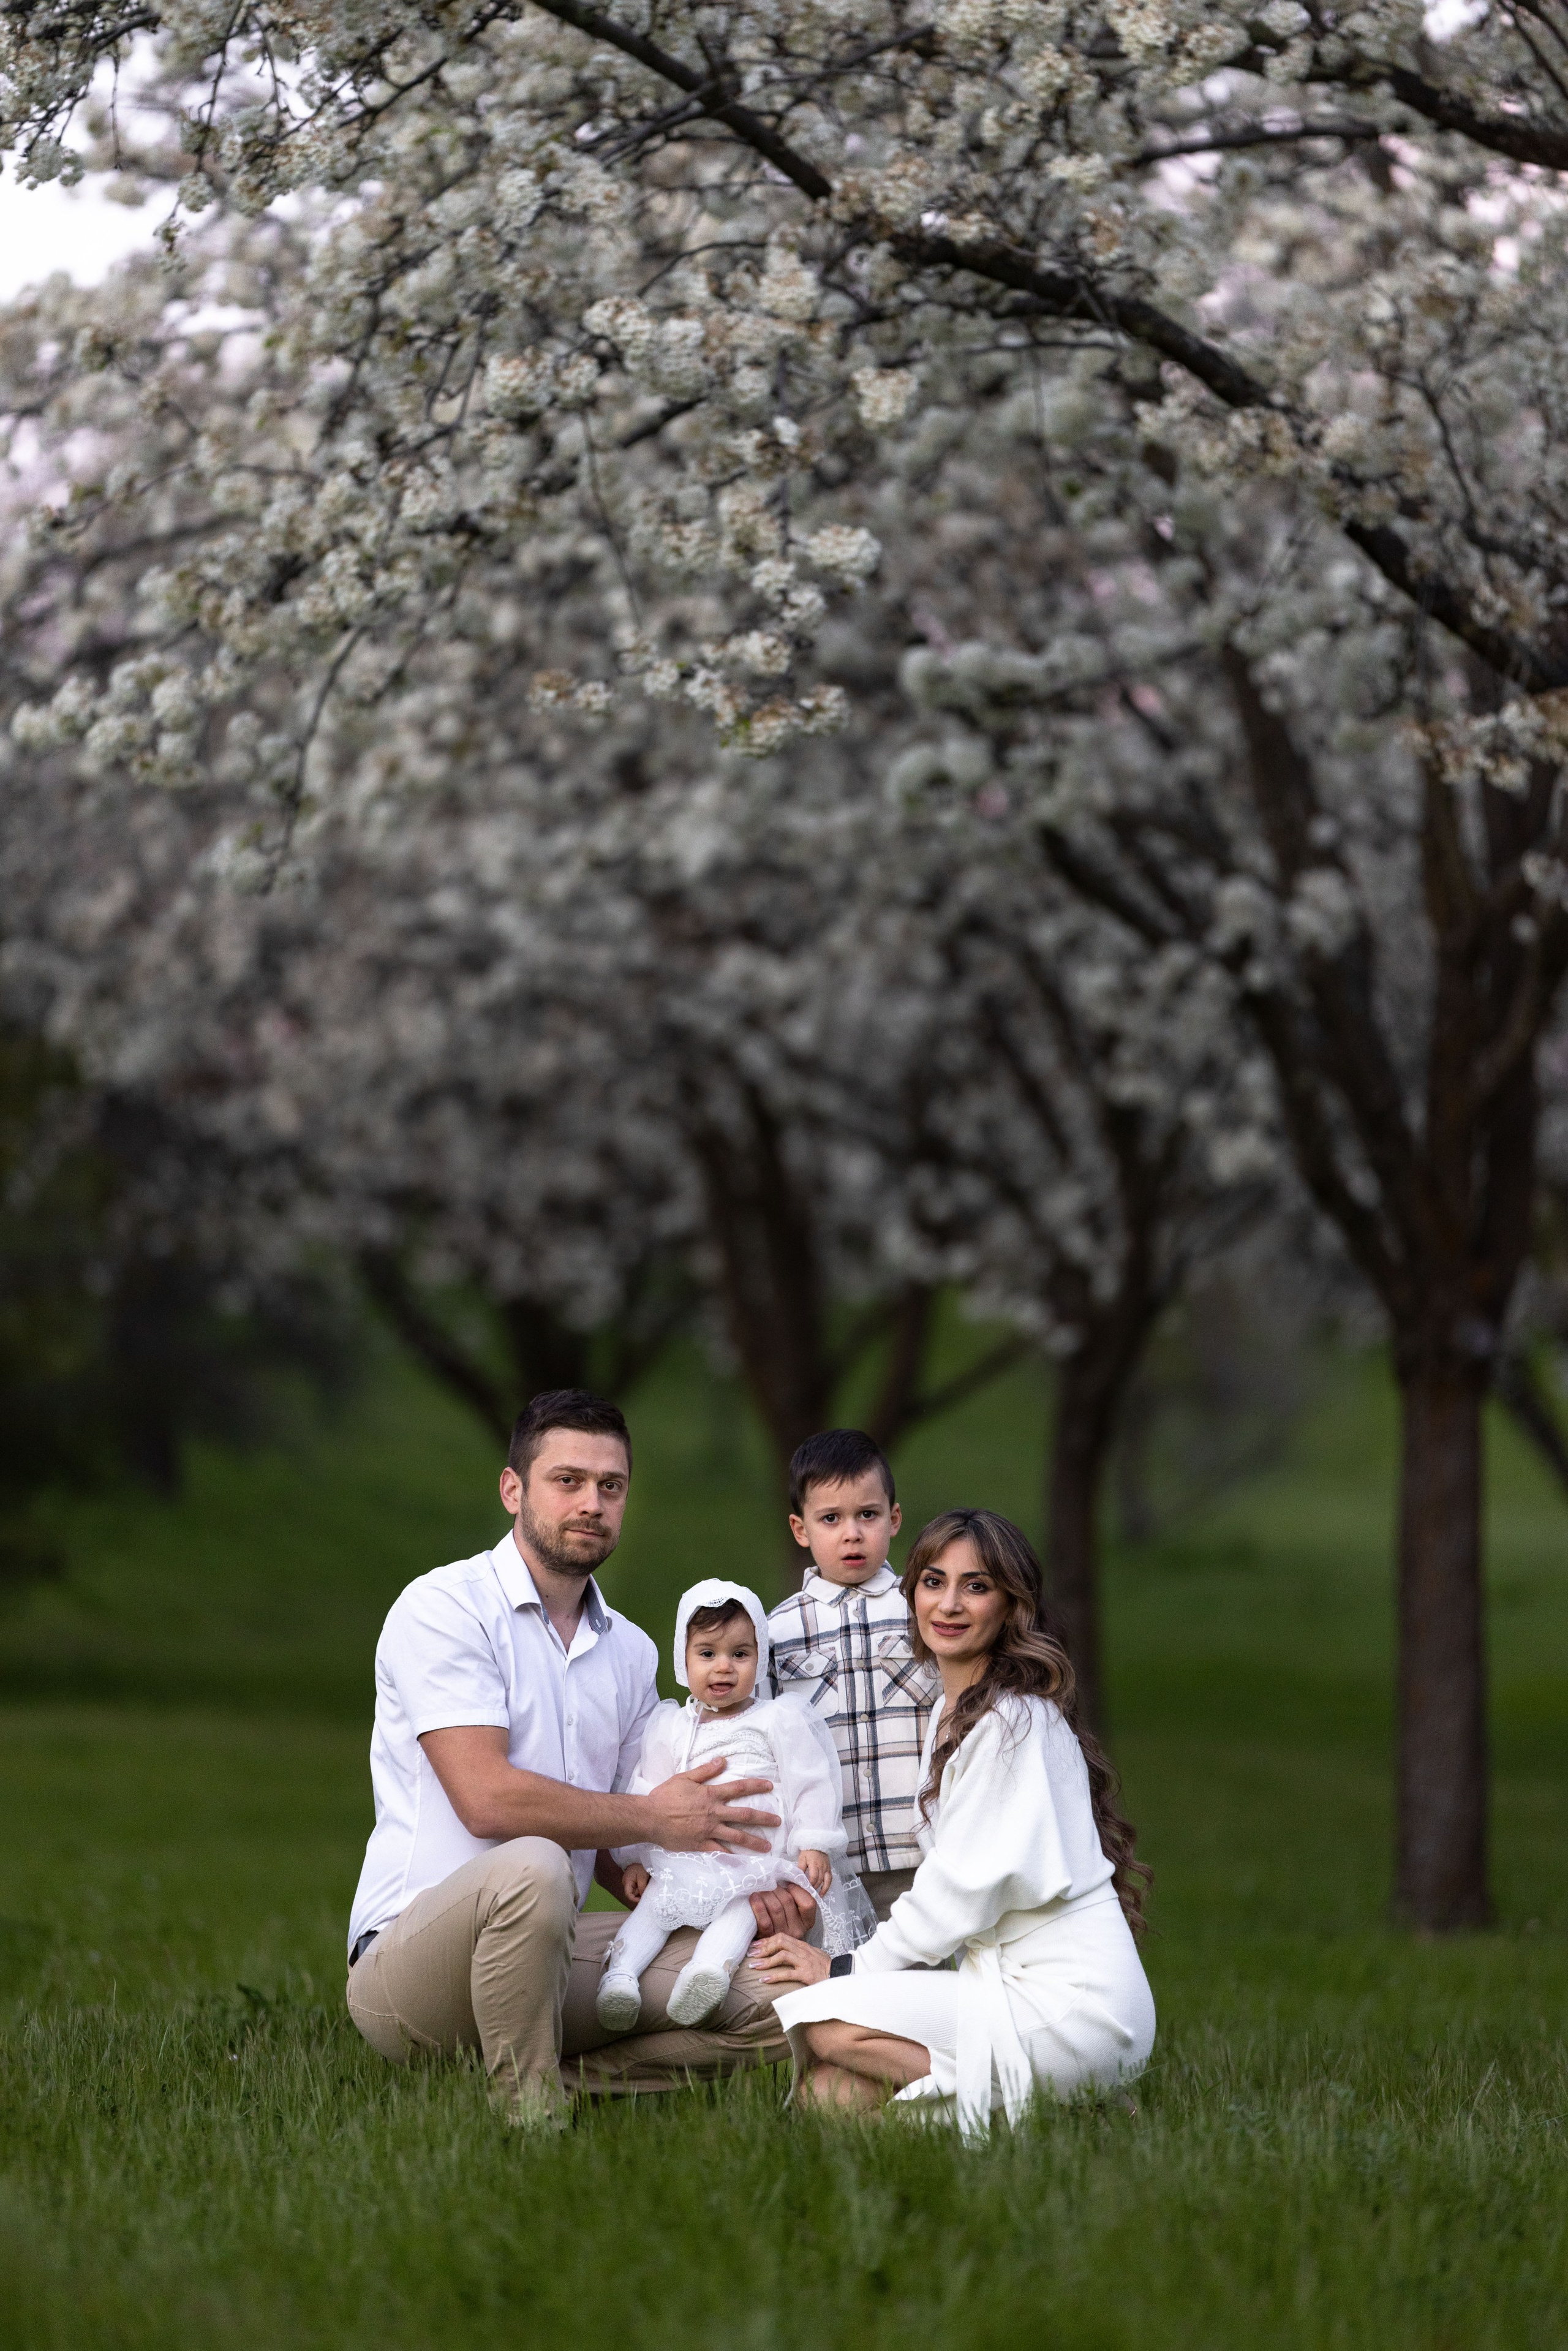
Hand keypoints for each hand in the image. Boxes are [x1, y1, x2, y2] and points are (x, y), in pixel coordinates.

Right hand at [621, 1862, 648, 1901]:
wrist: (642, 1857)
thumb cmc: (641, 1866)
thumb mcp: (642, 1877)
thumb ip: (642, 1888)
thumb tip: (642, 1897)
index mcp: (627, 1882)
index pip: (628, 1895)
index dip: (634, 1899)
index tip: (642, 1900)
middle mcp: (626, 1883)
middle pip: (632, 1893)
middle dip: (639, 1894)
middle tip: (647, 1892)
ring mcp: (629, 1881)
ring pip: (634, 1890)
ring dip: (640, 1890)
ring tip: (647, 1887)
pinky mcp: (632, 1880)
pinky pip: (636, 1887)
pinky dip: (641, 1887)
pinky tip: (645, 1884)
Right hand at [642, 1758, 779, 1854]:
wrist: (650, 1817)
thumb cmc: (665, 1796)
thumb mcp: (685, 1778)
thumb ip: (705, 1771)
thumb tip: (723, 1760)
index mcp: (711, 1795)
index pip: (738, 1788)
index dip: (755, 1786)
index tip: (770, 1786)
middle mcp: (714, 1813)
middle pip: (744, 1815)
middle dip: (763, 1818)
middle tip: (778, 1821)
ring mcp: (709, 1830)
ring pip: (736, 1836)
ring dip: (754, 1841)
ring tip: (768, 1847)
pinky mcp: (701, 1844)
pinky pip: (720, 1851)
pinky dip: (732, 1856)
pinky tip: (743, 1861)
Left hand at [749, 1883, 817, 1936]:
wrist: (762, 1944)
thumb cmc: (777, 1919)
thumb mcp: (791, 1911)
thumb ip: (794, 1897)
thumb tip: (785, 1878)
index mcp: (806, 1922)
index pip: (809, 1903)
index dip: (797, 1890)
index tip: (787, 1884)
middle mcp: (797, 1930)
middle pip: (788, 1901)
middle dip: (776, 1888)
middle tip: (767, 1882)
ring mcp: (782, 1935)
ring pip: (776, 1908)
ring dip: (765, 1894)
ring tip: (759, 1888)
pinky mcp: (768, 1938)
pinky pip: (764, 1920)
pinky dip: (758, 1906)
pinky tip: (753, 1897)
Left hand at [751, 1933, 831, 1988]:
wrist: (840, 1975)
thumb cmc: (824, 1967)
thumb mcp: (811, 1954)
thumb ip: (798, 1951)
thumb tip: (782, 1952)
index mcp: (802, 1945)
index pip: (781, 1936)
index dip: (766, 1940)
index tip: (755, 1946)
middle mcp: (802, 1950)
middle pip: (780, 1942)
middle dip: (763, 1947)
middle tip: (751, 1954)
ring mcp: (804, 1962)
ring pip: (782, 1956)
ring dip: (766, 1961)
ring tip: (754, 1967)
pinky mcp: (806, 1974)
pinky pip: (788, 1974)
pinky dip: (775, 1976)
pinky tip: (765, 1980)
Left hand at [797, 1849, 831, 1895]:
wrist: (817, 1843)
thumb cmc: (808, 1851)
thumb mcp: (802, 1858)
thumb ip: (801, 1868)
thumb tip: (797, 1878)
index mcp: (814, 1864)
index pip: (813, 1877)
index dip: (810, 1884)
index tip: (805, 1889)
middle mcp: (822, 1867)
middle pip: (819, 1880)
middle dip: (814, 1887)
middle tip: (808, 1893)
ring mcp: (827, 1868)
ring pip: (825, 1881)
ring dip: (821, 1889)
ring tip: (816, 1896)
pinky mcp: (829, 1869)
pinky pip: (830, 1879)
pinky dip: (827, 1887)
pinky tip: (822, 1893)